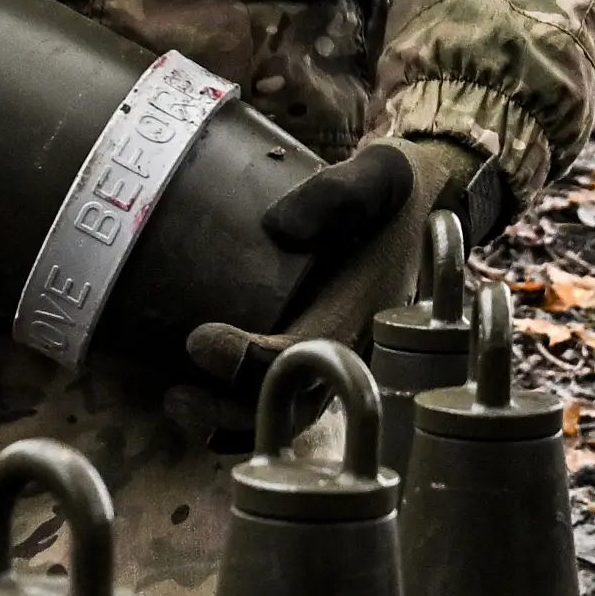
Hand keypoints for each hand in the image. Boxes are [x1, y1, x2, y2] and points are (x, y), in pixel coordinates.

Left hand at [184, 130, 513, 385]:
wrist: (418, 204)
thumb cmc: (394, 190)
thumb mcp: (380, 174)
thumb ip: (341, 192)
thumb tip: (278, 226)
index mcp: (364, 308)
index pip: (308, 353)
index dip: (251, 359)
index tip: (199, 338)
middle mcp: (350, 342)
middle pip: (296, 403)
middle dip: (233, 411)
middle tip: (177, 398)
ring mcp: (332, 352)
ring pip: (287, 412)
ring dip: (229, 421)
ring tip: (176, 404)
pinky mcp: (313, 348)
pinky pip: (281, 398)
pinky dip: (239, 414)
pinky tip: (196, 405)